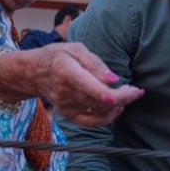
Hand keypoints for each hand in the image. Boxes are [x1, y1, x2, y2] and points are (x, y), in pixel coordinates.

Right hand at [16, 43, 143, 126]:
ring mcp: (65, 105)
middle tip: (137, 91)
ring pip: (98, 110)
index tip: (127, 92)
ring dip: (118, 105)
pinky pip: (90, 122)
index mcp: (66, 70)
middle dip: (123, 96)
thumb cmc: (57, 56)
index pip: (89, 86)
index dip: (107, 93)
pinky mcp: (67, 114)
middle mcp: (65, 91)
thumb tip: (113, 79)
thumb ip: (94, 63)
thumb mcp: (75, 48)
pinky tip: (116, 110)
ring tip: (129, 94)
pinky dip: (106, 118)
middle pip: (99, 100)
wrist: (32, 72)